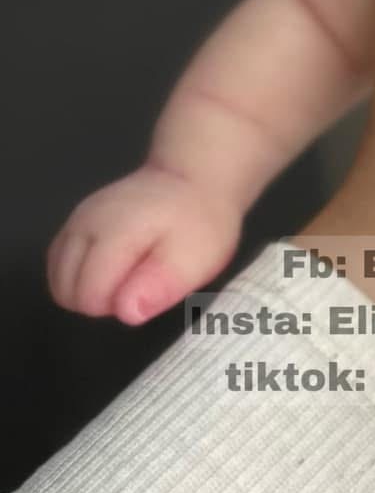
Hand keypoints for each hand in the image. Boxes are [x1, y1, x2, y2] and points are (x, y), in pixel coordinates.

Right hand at [47, 166, 241, 324]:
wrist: (193, 179)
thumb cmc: (198, 224)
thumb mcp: (195, 261)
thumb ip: (160, 287)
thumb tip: (127, 313)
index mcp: (112, 234)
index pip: (89, 295)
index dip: (116, 306)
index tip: (144, 293)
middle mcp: (83, 224)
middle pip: (65, 289)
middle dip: (98, 300)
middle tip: (137, 286)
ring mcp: (74, 219)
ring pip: (58, 276)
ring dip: (85, 289)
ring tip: (125, 278)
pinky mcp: (73, 220)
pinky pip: (59, 260)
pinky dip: (77, 275)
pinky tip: (106, 271)